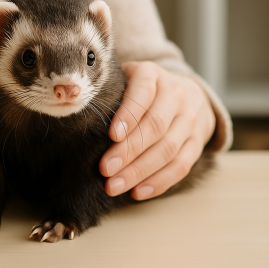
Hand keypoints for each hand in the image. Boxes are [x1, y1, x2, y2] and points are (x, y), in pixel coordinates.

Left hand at [99, 61, 214, 199]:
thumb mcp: (124, 79)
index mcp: (153, 75)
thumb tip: (71, 107)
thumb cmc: (139, 89)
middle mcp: (176, 95)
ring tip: (115, 186)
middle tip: (105, 169)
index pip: (143, 93)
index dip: (128, 115)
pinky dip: (160, 182)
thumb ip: (107, 92)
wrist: (184, 92)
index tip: (112, 135)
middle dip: (129, 150)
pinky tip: (138, 192)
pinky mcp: (196, 142)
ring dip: (140, 171)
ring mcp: (189, 119)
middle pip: (155, 126)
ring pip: (168, 149)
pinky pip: (181, 165)